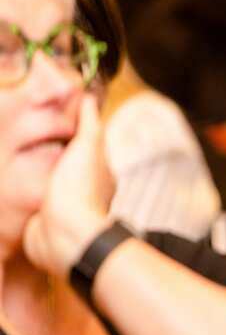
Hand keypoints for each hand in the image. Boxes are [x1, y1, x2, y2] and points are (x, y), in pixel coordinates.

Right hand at [23, 95, 114, 276]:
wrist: (63, 235)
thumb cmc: (78, 190)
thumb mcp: (87, 148)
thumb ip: (89, 125)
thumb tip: (89, 99)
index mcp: (101, 174)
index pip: (90, 148)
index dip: (75, 133)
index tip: (57, 120)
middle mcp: (86, 191)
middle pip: (68, 165)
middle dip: (53, 154)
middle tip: (31, 138)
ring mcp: (64, 206)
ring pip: (50, 182)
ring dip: (38, 173)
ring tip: (18, 157)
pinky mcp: (44, 218)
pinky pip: (35, 199)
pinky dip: (27, 190)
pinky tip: (15, 180)